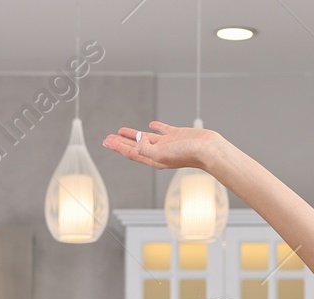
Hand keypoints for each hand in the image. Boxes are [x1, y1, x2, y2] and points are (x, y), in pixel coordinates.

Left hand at [101, 121, 225, 171]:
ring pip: (146, 138)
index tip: (105, 141)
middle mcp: (158, 152)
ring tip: (121, 131)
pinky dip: (156, 128)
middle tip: (108, 138)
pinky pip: (163, 131)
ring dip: (133, 135)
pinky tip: (151, 125)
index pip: (130, 152)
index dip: (117, 147)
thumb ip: (145, 148)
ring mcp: (168, 144)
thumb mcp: (160, 153)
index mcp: (153, 159)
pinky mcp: (177, 135)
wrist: (209, 150)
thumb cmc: (187, 154)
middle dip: (120, 142)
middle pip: (134, 146)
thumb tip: (136, 140)